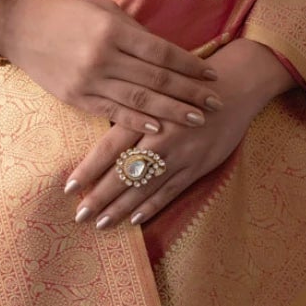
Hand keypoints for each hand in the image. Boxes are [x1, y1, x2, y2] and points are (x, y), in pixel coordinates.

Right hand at [0, 0, 224, 135]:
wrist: (19, 27)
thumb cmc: (66, 13)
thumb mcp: (103, 10)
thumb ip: (134, 31)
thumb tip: (167, 53)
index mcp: (114, 30)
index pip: (162, 53)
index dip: (190, 66)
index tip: (212, 75)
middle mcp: (104, 56)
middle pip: (157, 80)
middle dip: (190, 93)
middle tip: (216, 102)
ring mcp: (89, 80)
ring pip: (140, 101)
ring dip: (172, 111)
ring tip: (198, 118)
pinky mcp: (77, 97)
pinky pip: (113, 113)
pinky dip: (138, 122)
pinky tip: (159, 127)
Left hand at [63, 38, 296, 229]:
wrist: (236, 86)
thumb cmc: (189, 83)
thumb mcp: (157, 87)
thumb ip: (131, 108)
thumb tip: (97, 125)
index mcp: (147, 115)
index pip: (110, 148)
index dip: (89, 169)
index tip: (69, 186)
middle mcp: (162, 137)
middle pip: (124, 173)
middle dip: (100, 196)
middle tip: (79, 214)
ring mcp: (182, 156)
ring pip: (146, 187)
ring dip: (121, 208)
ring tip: (100, 222)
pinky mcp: (199, 166)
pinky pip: (171, 191)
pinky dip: (152, 206)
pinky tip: (135, 218)